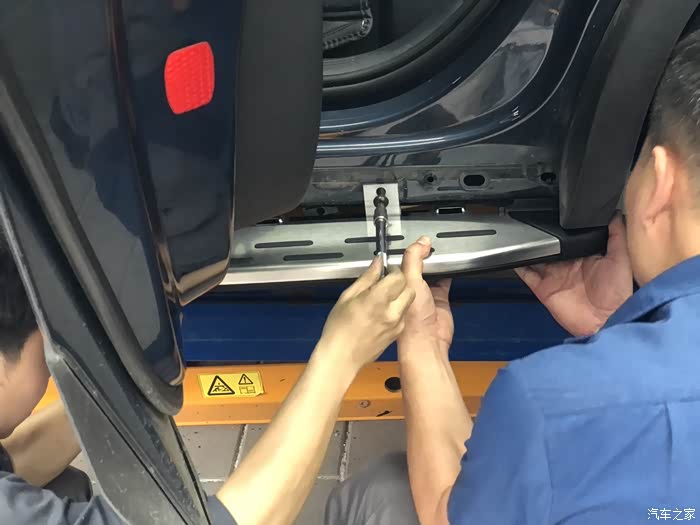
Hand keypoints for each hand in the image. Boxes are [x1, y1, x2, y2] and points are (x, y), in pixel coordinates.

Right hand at [318, 257, 415, 373]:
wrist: (341, 358)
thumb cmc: (339, 329)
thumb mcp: (347, 296)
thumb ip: (367, 278)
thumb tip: (377, 263)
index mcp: (378, 299)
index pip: (398, 276)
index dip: (392, 270)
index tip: (385, 270)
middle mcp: (391, 311)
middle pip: (408, 287)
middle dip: (399, 282)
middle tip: (386, 282)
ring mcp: (397, 324)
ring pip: (408, 301)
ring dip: (399, 295)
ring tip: (382, 298)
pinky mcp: (397, 333)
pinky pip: (403, 314)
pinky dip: (397, 309)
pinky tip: (381, 312)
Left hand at [398, 237, 453, 355]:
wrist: (429, 341)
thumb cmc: (412, 320)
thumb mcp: (411, 282)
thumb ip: (413, 260)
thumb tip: (420, 242)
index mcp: (397, 283)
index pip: (403, 260)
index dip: (410, 250)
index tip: (419, 240)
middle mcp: (410, 287)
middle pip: (418, 264)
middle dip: (424, 255)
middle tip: (431, 245)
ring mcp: (425, 292)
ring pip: (431, 271)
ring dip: (436, 264)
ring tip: (440, 253)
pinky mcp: (440, 297)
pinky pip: (444, 280)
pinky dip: (448, 273)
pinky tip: (449, 267)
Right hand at [515, 215, 632, 336]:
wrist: (606, 319)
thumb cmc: (618, 292)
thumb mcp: (621, 257)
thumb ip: (617, 234)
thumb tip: (615, 212)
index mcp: (584, 256)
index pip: (569, 237)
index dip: (561, 226)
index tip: (554, 210)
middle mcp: (566, 265)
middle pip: (549, 245)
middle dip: (541, 233)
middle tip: (532, 217)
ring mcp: (553, 276)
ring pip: (535, 256)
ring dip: (528, 246)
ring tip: (519, 230)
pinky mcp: (542, 288)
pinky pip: (526, 274)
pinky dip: (518, 264)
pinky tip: (513, 253)